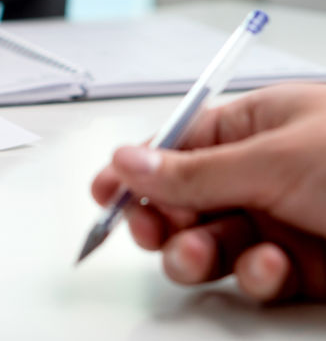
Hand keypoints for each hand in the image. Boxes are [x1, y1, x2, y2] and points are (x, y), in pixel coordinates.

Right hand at [91, 84, 325, 301]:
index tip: (104, 194)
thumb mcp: (277, 159)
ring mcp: (280, 221)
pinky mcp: (302, 266)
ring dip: (197, 253)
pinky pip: (253, 277)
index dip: (136, 170)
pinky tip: (270, 267)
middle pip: (183, 201)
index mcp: (256, 127)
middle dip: (161, 220)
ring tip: (199, 253)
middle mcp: (262, 173)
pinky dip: (254, 278)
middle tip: (150, 230)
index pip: (176, 146)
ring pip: (210, 244)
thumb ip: (197, 171)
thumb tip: (128, 163)